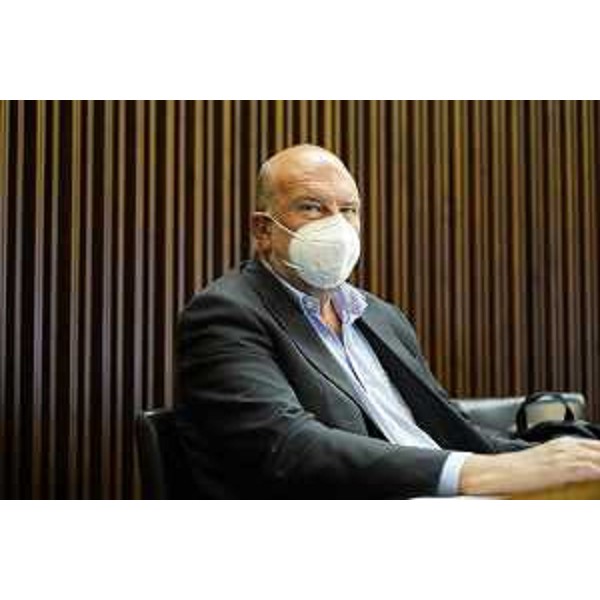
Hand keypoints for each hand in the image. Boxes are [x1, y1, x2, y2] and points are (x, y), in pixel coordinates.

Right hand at [459, 437, 599, 495]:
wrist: (498, 472)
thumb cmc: (519, 471)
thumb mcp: (546, 463)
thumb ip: (566, 464)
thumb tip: (582, 471)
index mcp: (565, 443)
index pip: (597, 447)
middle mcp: (566, 446)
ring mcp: (564, 455)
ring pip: (598, 456)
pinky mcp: (560, 468)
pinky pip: (590, 468)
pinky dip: (598, 470)